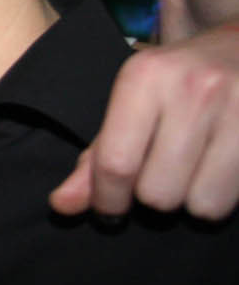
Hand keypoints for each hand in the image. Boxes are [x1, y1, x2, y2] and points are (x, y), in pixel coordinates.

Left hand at [50, 22, 238, 219]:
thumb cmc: (178, 80)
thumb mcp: (131, 103)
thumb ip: (97, 157)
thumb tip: (63, 205)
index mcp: (146, 77)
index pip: (116, 164)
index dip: (107, 201)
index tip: (110, 208)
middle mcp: (195, 88)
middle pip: (157, 193)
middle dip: (153, 198)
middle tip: (160, 177)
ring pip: (202, 204)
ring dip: (193, 201)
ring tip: (194, 172)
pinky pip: (236, 197)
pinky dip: (224, 195)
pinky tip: (221, 169)